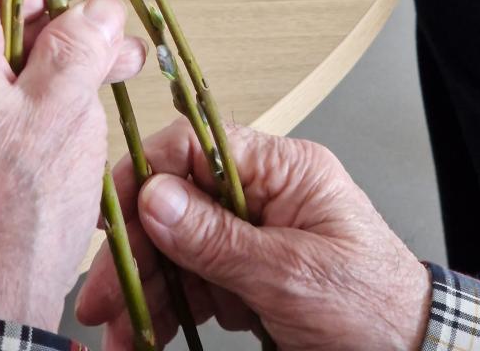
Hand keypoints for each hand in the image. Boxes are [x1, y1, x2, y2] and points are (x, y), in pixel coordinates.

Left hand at [0, 0, 146, 329]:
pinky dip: (6, 107)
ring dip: (39, 73)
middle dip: (58, 37)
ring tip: (94, 93)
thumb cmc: (7, 223)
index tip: (94, 4)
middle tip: (111, 55)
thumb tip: (97, 7)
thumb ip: (82, 42)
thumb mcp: (63, 112)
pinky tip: (51, 127)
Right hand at [78, 121, 430, 350]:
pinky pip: (194, 285)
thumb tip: (156, 197)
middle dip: (138, 252)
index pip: (199, 148)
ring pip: (178, 251)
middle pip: (179, 206)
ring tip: (119, 334)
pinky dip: (169, 312)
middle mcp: (263, 196)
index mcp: (284, 170)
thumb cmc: (376, 308)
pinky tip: (147, 335)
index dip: (149, 176)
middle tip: (104, 297)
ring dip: (146, 291)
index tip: (113, 216)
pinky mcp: (248, 276)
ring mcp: (253, 237)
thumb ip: (219, 239)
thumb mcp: (293, 275)